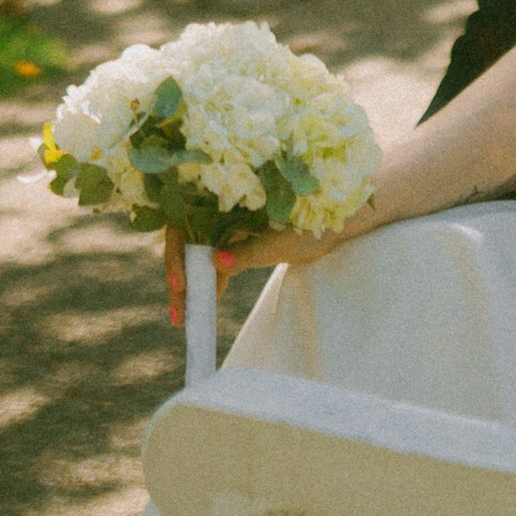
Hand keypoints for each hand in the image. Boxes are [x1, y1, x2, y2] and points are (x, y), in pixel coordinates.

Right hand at [175, 215, 365, 305]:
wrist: (338, 220)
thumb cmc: (315, 220)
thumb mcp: (282, 239)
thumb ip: (249, 250)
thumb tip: (216, 262)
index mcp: (226, 195)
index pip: (186, 221)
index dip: (177, 251)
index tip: (180, 283)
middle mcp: (220, 206)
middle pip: (188, 242)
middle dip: (181, 279)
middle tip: (179, 315)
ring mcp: (227, 224)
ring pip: (199, 256)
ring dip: (192, 286)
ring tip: (184, 319)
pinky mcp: (237, 240)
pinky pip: (215, 262)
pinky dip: (210, 284)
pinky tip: (206, 307)